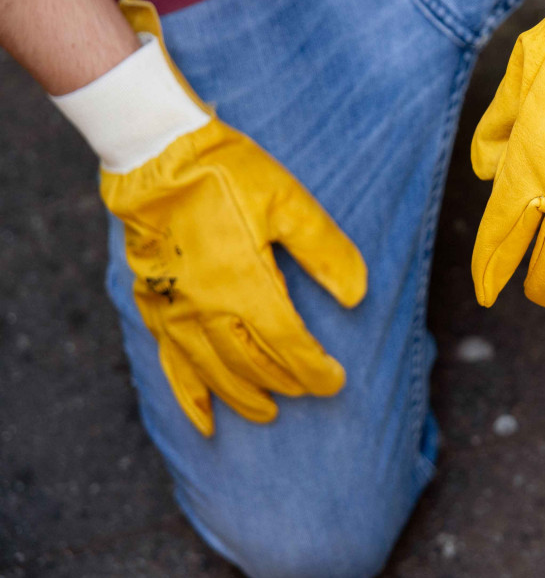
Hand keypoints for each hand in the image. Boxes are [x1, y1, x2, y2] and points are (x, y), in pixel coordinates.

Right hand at [54, 0, 366, 434]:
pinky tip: (203, 420)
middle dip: (286, 382)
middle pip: (253, 364)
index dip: (314, 369)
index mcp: (246, 282)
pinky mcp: (154, 306)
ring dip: (244, 397)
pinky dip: (189, 397)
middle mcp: (209, 307)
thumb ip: (324, 249)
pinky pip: (171, 365)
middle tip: (309, 390)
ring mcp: (177, 311)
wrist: (157, 157)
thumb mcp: (287, 201)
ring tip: (266, 411)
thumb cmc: (228, 175)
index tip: (336, 380)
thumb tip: (357, 295)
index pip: (288, 344)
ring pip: (214, 372)